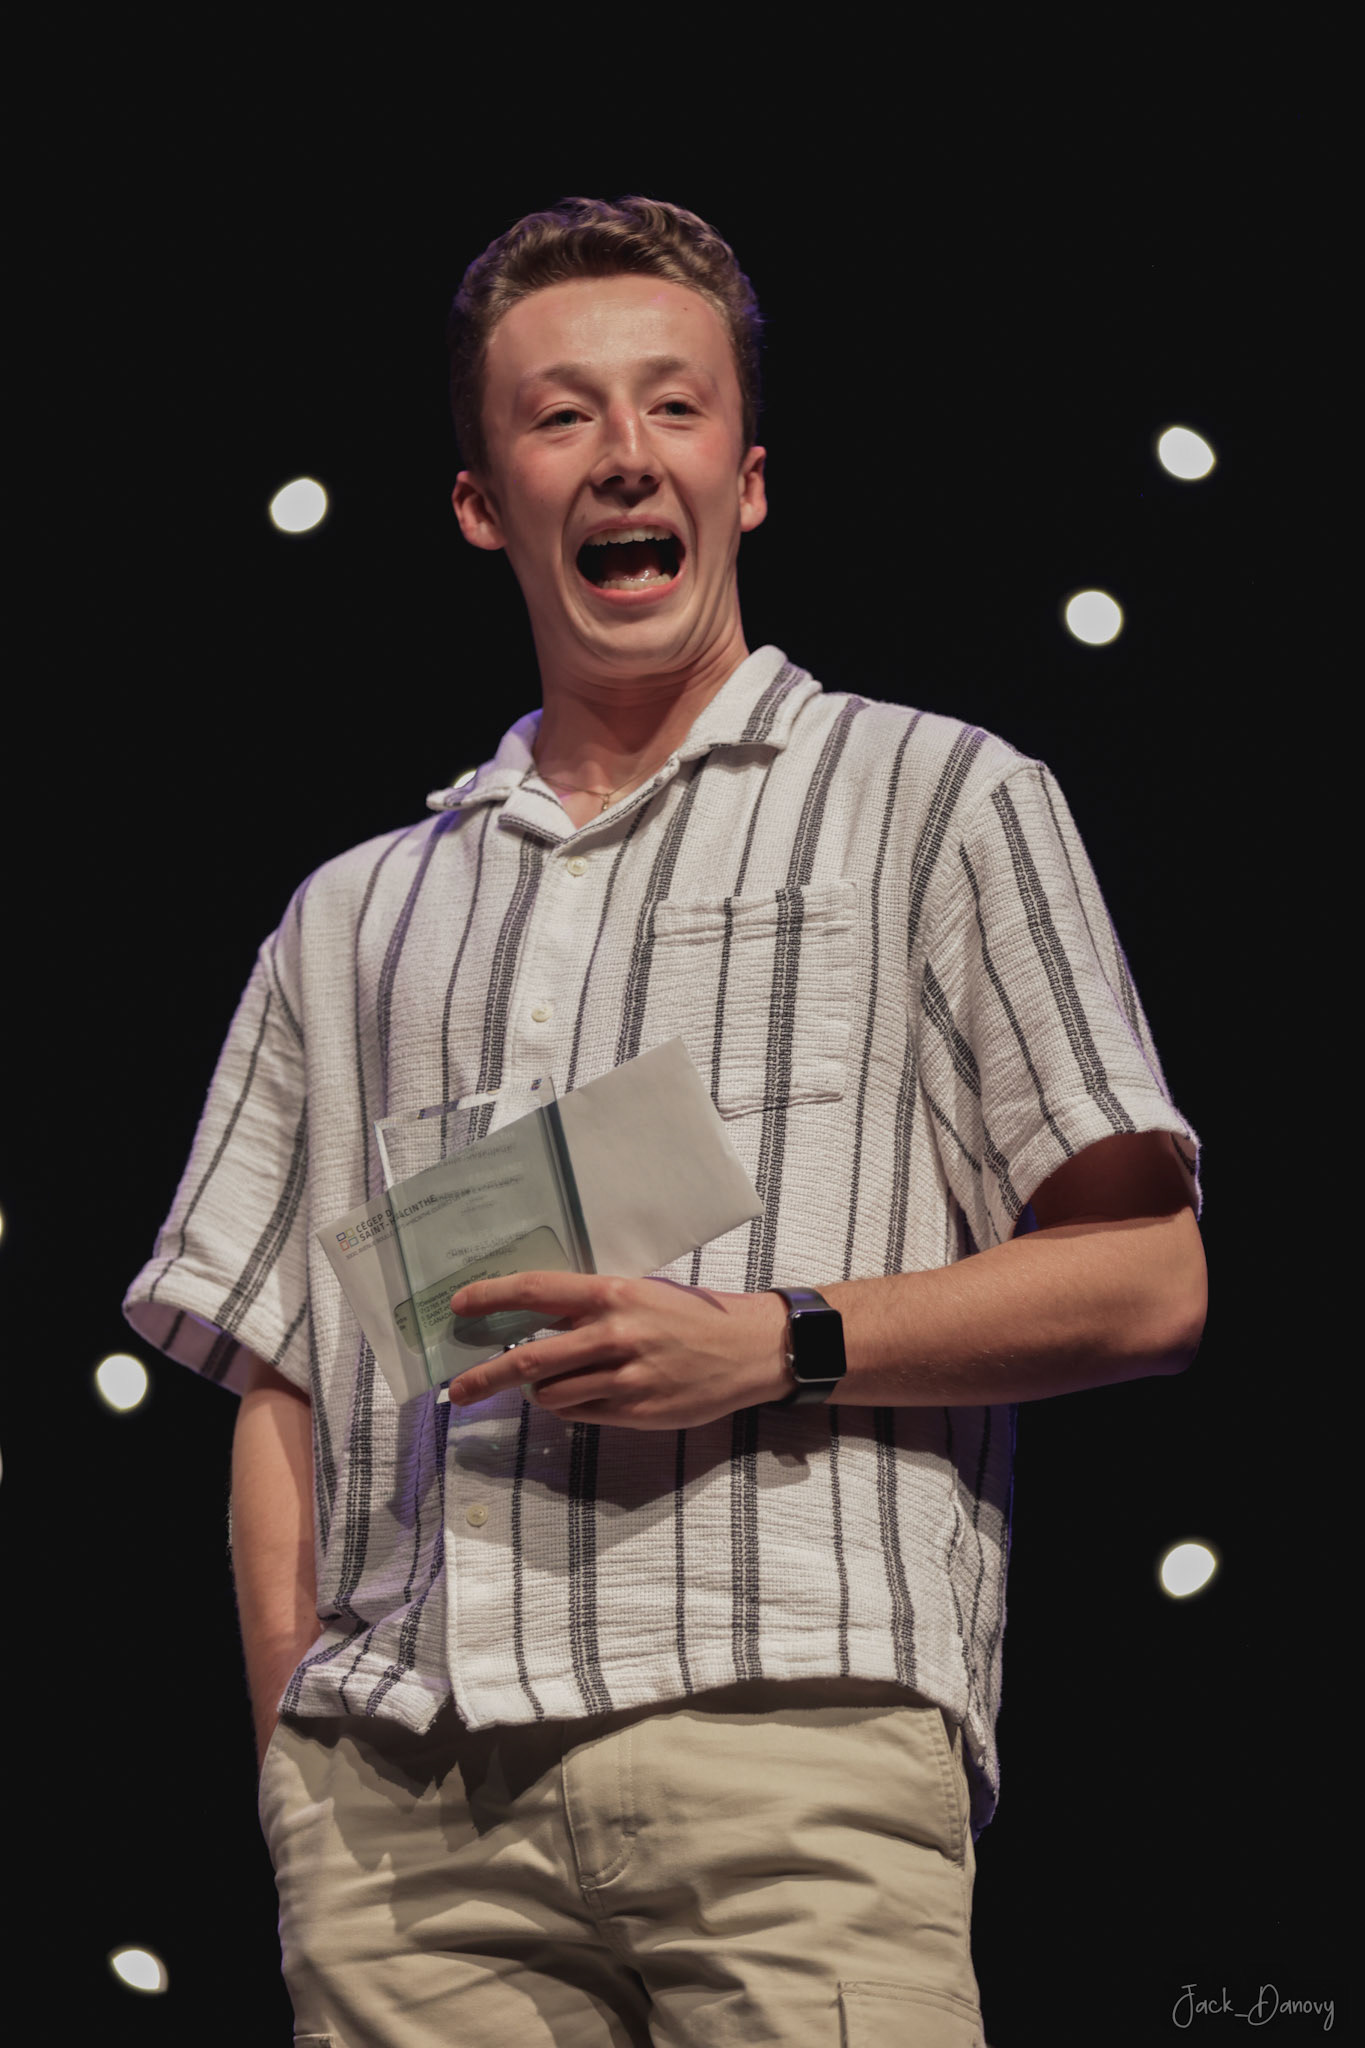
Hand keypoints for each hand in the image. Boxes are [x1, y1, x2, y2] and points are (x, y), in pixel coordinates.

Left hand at [446, 1272, 792, 1428]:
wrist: (748, 1349)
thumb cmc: (689, 1316)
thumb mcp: (639, 1293)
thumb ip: (591, 1304)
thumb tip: (533, 1314)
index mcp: (613, 1294)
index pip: (537, 1292)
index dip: (492, 1297)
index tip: (459, 1305)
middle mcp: (615, 1334)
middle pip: (531, 1359)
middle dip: (486, 1376)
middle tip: (457, 1389)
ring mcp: (626, 1377)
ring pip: (553, 1395)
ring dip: (541, 1393)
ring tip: (555, 1383)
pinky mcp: (637, 1410)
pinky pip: (581, 1414)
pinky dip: (572, 1406)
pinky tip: (590, 1394)